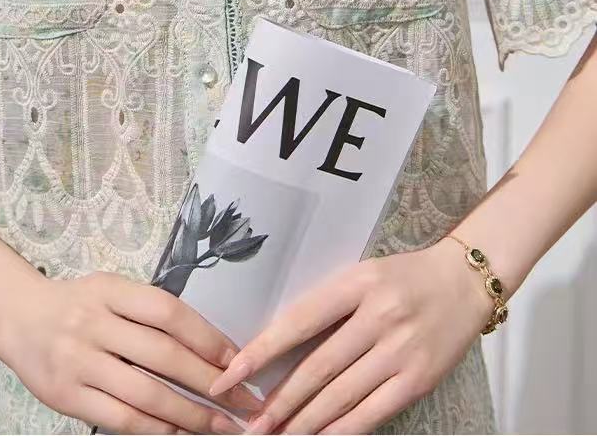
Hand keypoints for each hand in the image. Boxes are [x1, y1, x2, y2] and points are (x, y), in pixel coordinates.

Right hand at [0, 267, 263, 433]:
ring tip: (221, 425)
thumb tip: (209, 346)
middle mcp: (94, 323)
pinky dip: (155, 428)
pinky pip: (120, 418)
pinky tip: (178, 432)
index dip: (207, 336)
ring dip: (190, 414)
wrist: (17, 317)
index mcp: (110, 290)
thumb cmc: (76, 304)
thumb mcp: (111, 290)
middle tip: (243, 400)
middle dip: (210, 382)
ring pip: (145, 394)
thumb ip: (149, 311)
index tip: (237, 360)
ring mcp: (78, 361)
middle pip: (163, 355)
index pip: (168, 312)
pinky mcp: (66, 396)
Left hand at [207, 239, 493, 433]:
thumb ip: (327, 306)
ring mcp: (400, 350)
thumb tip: (282, 349)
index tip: (230, 375)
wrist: (464, 281)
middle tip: (251, 425)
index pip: (298, 321)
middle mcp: (378, 315)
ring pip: (341, 395)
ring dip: (304, 422)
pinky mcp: (418, 378)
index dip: (260, 351)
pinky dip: (343, 429)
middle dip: (279, 401)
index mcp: (356, 282)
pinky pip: (373, 412)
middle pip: (317, 367)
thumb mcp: (361, 275)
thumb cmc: (404, 277)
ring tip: (277, 435)